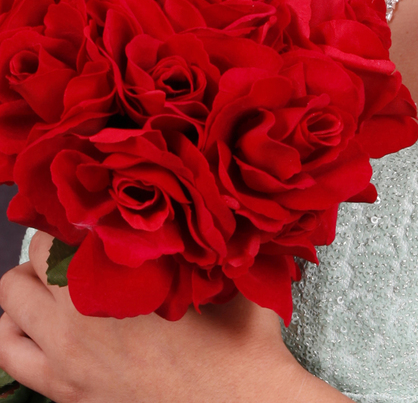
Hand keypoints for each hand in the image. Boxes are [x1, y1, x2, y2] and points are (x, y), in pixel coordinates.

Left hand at [0, 231, 306, 402]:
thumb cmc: (237, 346)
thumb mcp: (231, 273)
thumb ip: (210, 234)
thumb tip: (208, 193)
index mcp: (121, 273)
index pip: (70, 219)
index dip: (85, 208)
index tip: (102, 206)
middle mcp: (80, 310)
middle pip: (36, 253)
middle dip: (56, 242)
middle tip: (84, 242)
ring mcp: (64, 355)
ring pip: (11, 298)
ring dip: (30, 282)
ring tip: (57, 279)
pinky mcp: (61, 390)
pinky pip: (8, 350)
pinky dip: (15, 328)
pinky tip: (41, 321)